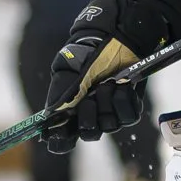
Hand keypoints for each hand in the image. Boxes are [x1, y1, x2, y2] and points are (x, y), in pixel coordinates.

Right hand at [43, 0, 143, 153]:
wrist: (111, 38)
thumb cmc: (85, 55)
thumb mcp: (66, 75)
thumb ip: (59, 99)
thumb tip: (49, 123)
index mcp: (70, 110)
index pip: (63, 139)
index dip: (61, 141)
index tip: (59, 138)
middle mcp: (91, 114)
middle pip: (90, 134)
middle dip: (89, 118)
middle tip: (88, 100)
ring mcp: (112, 111)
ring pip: (110, 126)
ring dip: (107, 103)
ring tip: (107, 83)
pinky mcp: (131, 105)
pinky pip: (129, 116)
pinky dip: (124, 100)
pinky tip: (121, 84)